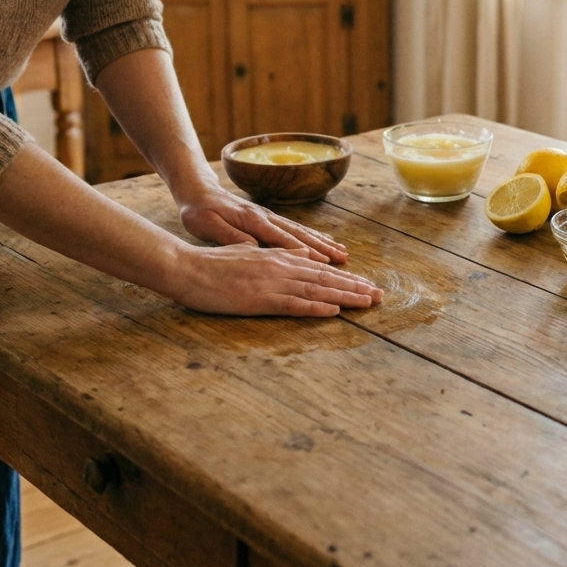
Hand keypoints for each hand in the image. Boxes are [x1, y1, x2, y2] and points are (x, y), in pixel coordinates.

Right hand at [173, 242, 382, 316]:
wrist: (186, 267)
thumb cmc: (212, 264)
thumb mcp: (249, 254)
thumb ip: (275, 256)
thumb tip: (299, 256)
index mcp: (278, 257)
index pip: (319, 269)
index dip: (345, 278)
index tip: (366, 285)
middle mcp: (280, 267)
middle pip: (325, 278)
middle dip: (354, 287)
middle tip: (379, 296)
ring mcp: (271, 283)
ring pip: (316, 290)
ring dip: (344, 297)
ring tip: (367, 303)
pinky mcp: (259, 299)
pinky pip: (293, 304)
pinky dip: (316, 308)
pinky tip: (334, 312)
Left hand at [179, 184, 348, 263]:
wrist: (197, 191)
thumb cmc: (199, 211)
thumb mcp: (207, 226)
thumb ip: (231, 237)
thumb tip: (255, 249)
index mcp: (253, 221)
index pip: (284, 240)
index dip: (305, 253)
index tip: (325, 264)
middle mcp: (266, 218)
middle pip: (300, 236)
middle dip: (324, 250)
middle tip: (345, 261)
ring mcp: (269, 217)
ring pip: (302, 232)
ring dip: (323, 244)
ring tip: (343, 255)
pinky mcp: (268, 219)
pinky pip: (295, 230)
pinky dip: (313, 239)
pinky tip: (323, 246)